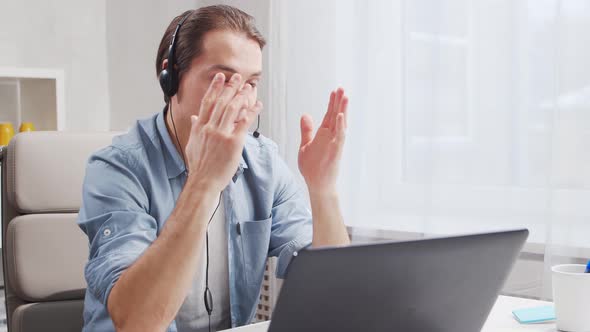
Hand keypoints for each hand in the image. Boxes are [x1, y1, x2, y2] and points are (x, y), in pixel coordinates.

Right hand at [185, 73, 261, 192]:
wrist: (203, 181)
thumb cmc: (199, 166)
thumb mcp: (192, 144)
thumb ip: (195, 129)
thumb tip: (195, 118)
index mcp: (200, 127)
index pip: (208, 102)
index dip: (215, 88)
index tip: (220, 78)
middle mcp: (210, 128)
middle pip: (222, 102)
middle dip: (230, 87)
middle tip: (238, 77)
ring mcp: (221, 134)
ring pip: (232, 109)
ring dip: (241, 96)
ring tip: (248, 87)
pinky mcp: (233, 142)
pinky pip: (244, 122)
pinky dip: (252, 112)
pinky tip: (257, 105)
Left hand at [298, 88, 347, 194]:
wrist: (318, 184)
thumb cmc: (312, 168)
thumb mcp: (305, 145)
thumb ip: (306, 131)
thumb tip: (305, 115)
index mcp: (324, 134)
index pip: (329, 115)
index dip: (331, 103)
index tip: (334, 91)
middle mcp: (331, 137)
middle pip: (336, 115)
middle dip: (338, 102)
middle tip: (341, 88)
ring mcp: (335, 143)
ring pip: (340, 123)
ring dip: (343, 110)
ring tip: (345, 96)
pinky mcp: (336, 151)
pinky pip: (339, 136)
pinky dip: (340, 126)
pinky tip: (340, 116)